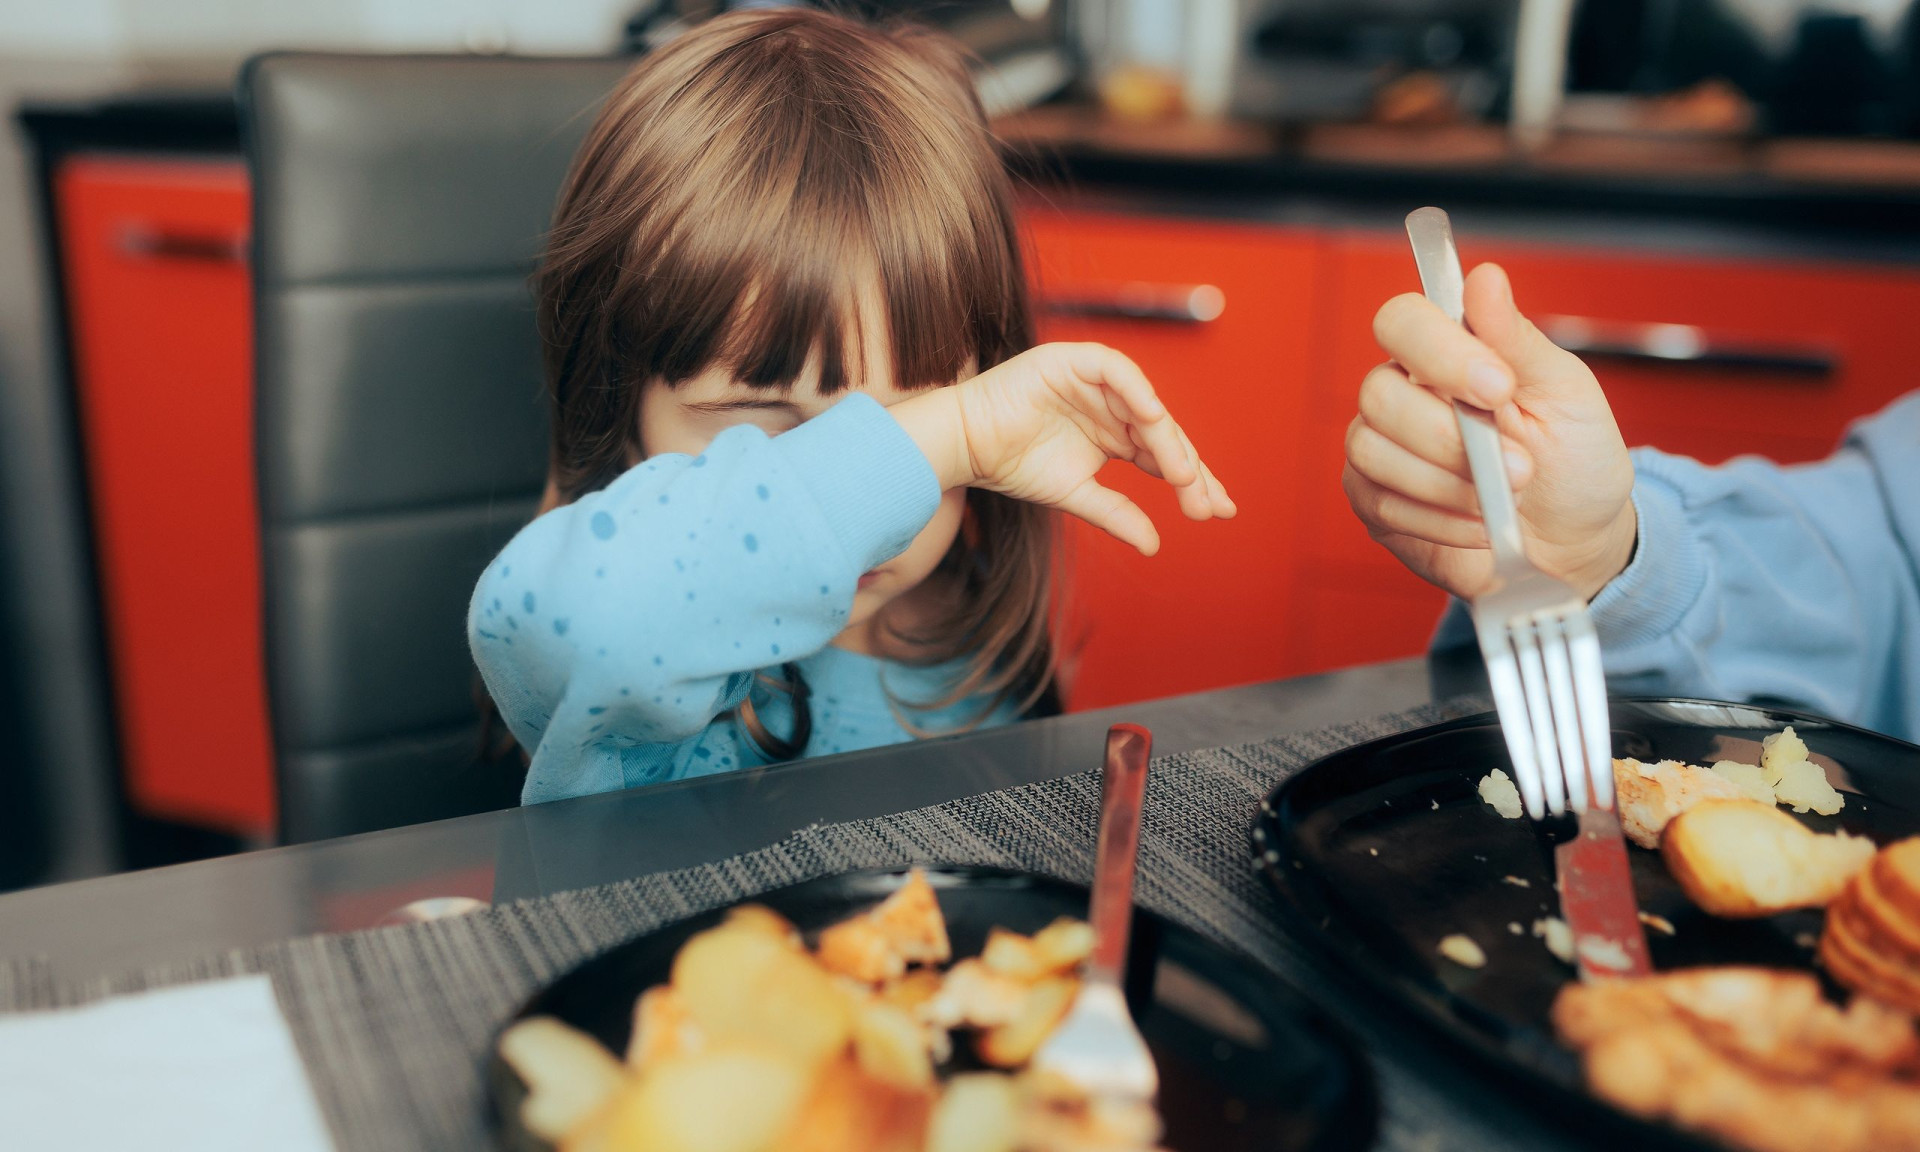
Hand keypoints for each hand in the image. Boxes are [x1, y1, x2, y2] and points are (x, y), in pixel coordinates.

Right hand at [893, 342, 1233, 554]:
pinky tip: (1153, 420)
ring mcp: (1097, 381)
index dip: (1193, 480)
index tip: (1218, 511)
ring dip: (1166, 440)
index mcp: (1116, 434)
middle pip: (1164, 433)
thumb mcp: (1075, 495)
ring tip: (1182, 475)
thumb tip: (1154, 546)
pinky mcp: (1075, 361)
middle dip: (1188, 469)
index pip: (1165, 455)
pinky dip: (1136, 391)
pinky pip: (1116, 371)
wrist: (966, 443)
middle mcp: (1113, 406)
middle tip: (1206, 503)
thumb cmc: (1012, 465)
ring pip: (1146, 406)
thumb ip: (1116, 514)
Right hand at [1344, 263, 1636, 600]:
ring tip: (1503, 497)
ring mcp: (1381, 451)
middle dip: (1448, 436)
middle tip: (1516, 464)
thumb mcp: (1565, 393)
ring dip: (1450, 484)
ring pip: (1372, 451)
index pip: (1401, 321)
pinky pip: (1383, 505)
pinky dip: (1442, 521)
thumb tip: (1485, 278)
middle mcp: (1403, 395)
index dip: (1439, 351)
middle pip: (1377, 392)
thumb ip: (1517, 339)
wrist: (1575, 542)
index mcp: (1446, 355)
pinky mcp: (1375, 505)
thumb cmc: (1572, 460)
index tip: (1498, 388)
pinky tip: (1478, 523)